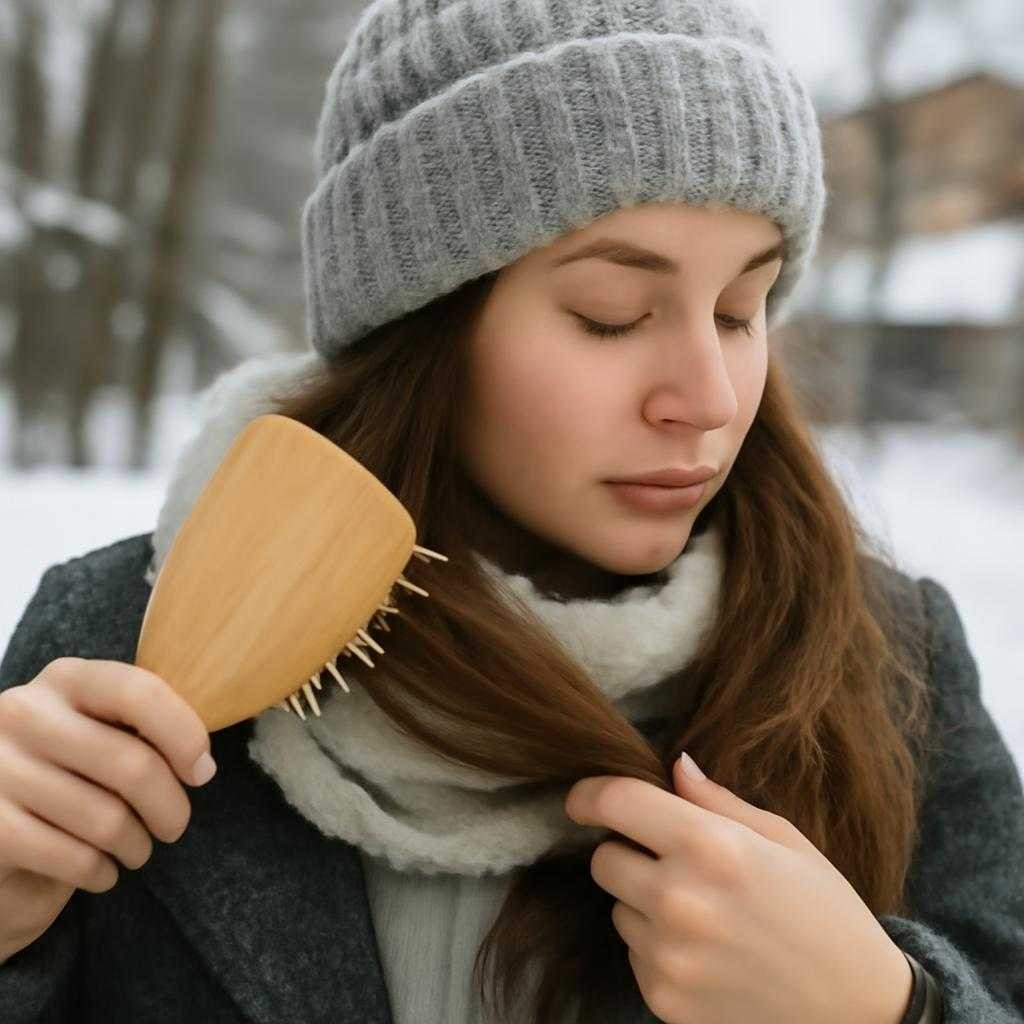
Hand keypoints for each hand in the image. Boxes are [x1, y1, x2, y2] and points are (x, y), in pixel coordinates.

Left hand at [564, 753, 913, 1023]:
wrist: (857, 1012)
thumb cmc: (825, 911)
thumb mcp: (782, 839)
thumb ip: (717, 801)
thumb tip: (674, 765)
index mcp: (710, 847)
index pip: (616, 803)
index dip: (589, 794)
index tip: (582, 798)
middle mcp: (680, 900)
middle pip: (603, 859)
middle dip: (626, 852)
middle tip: (668, 861)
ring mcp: (668, 957)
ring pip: (616, 909)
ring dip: (641, 903)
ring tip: (701, 913)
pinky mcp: (664, 1000)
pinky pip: (633, 954)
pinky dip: (656, 947)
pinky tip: (704, 952)